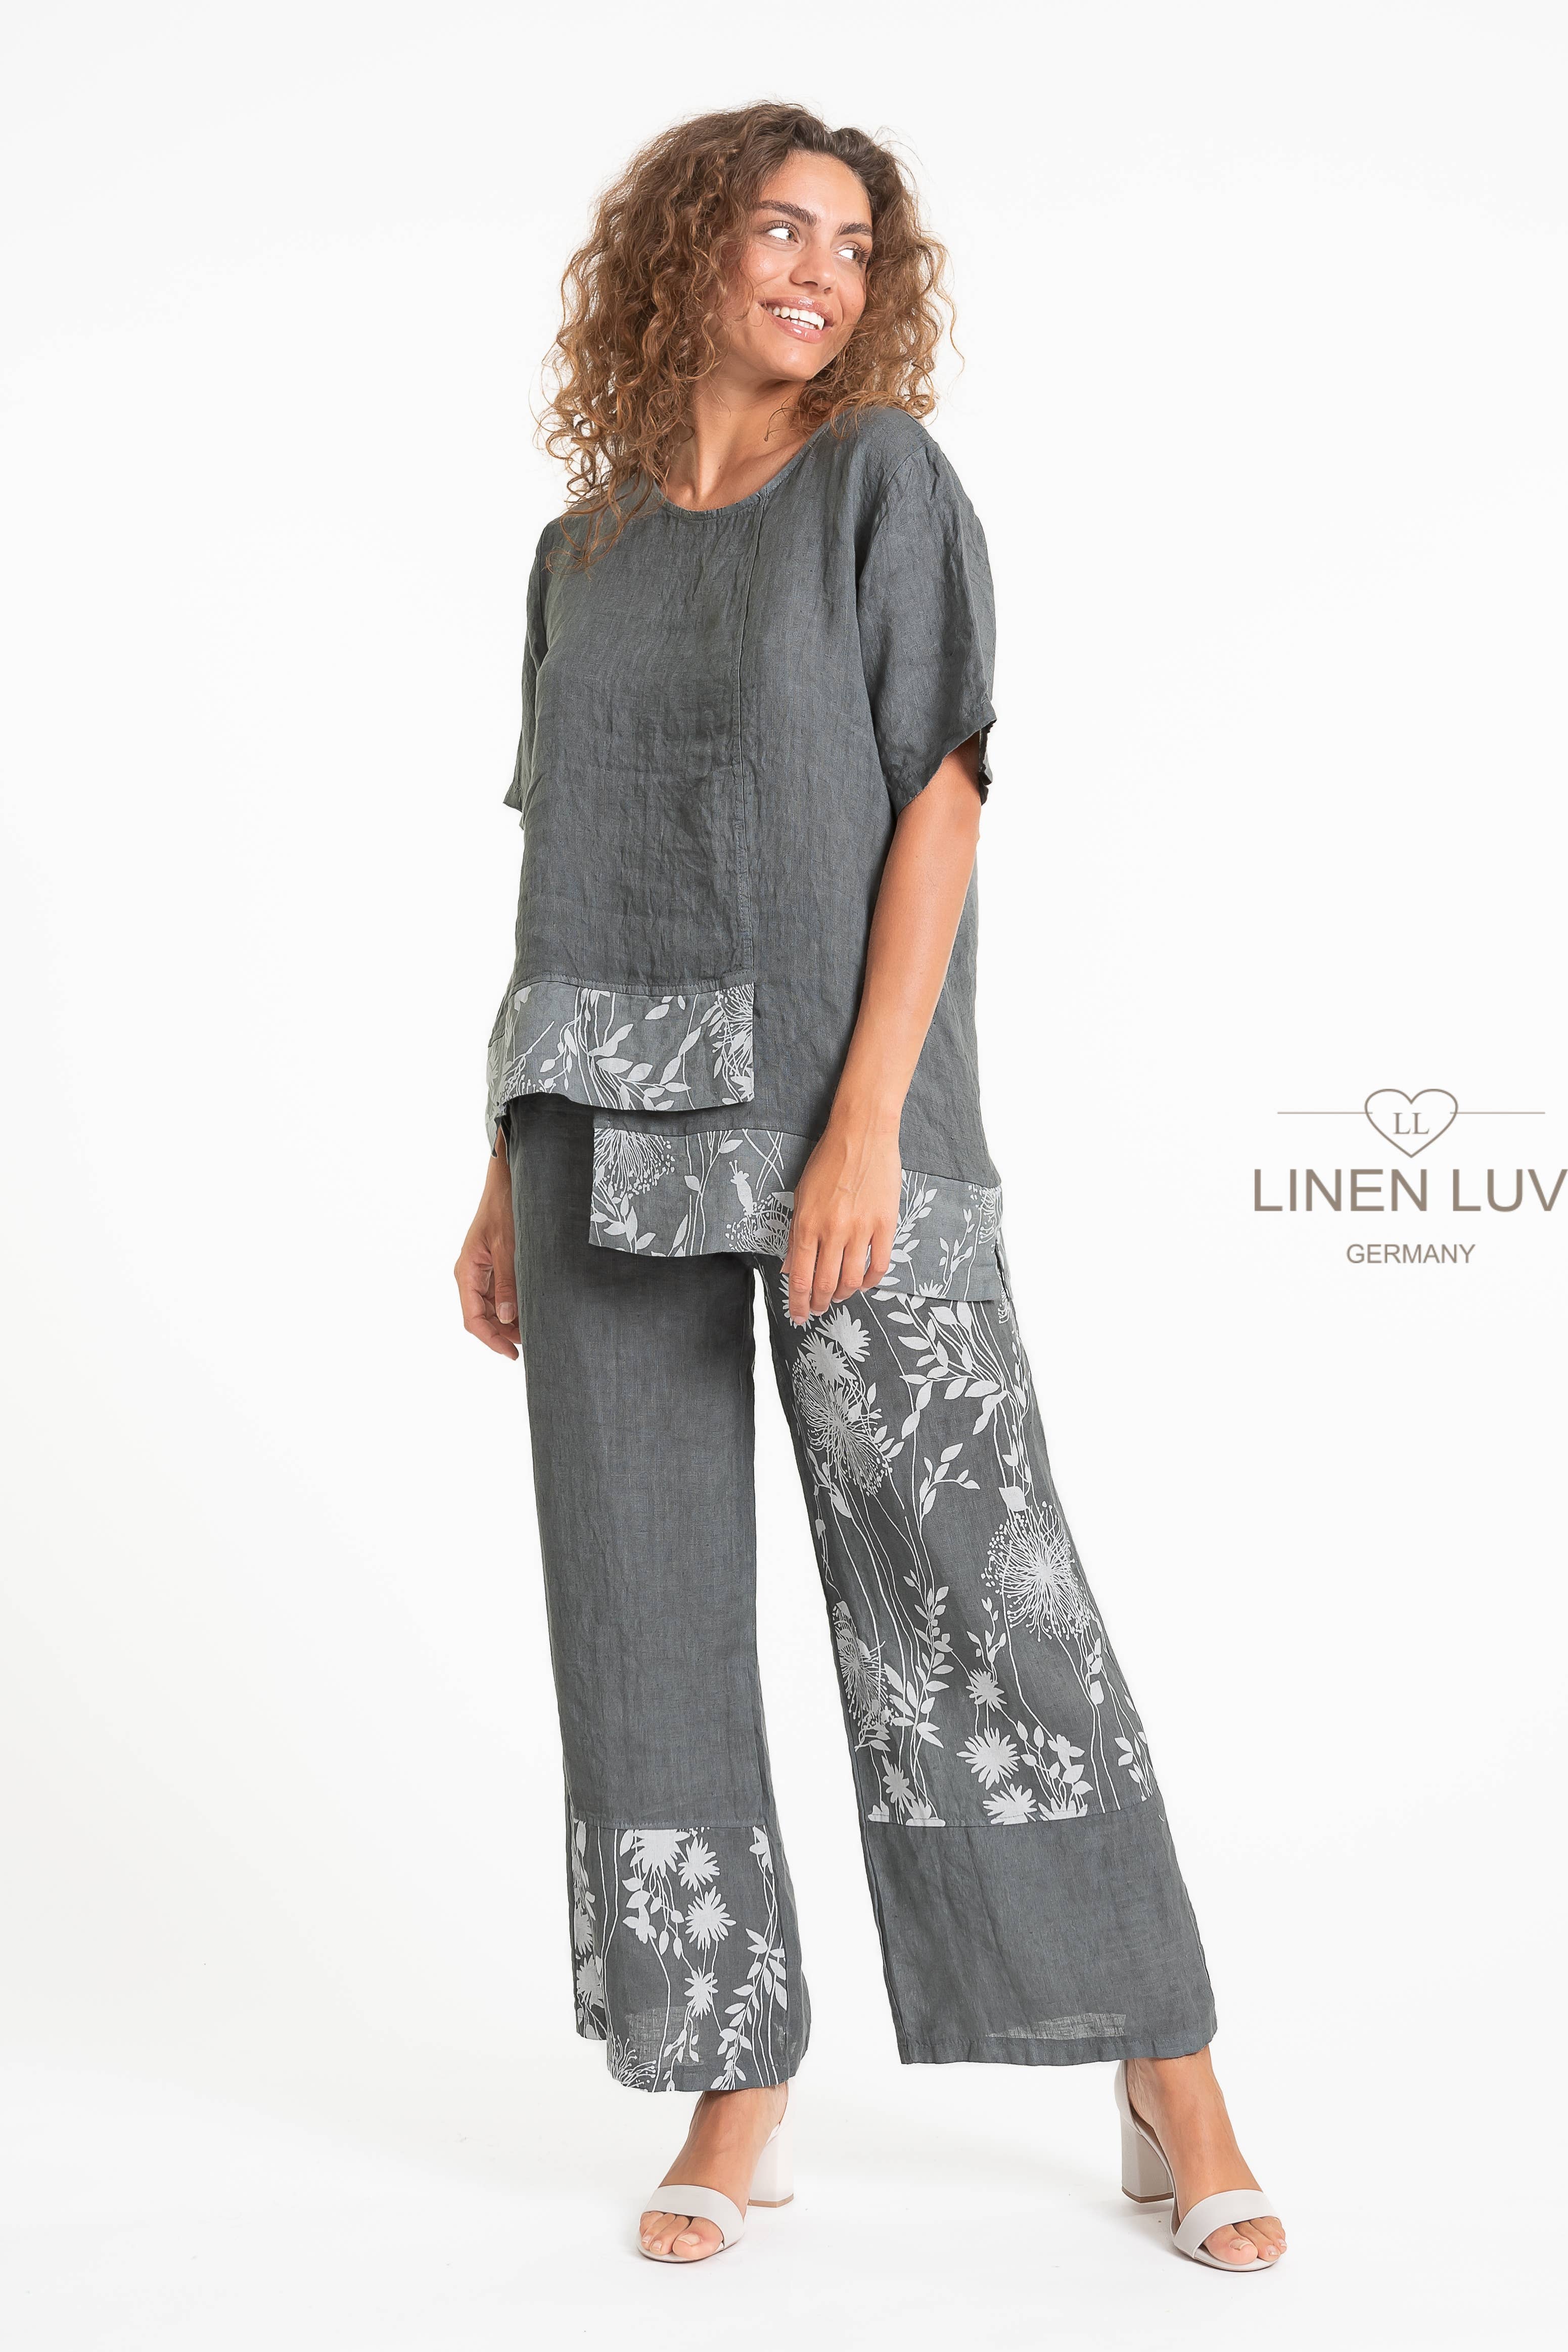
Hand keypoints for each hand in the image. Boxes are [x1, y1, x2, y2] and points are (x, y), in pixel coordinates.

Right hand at [455, 1134, 519, 1357]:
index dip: (492, 1340)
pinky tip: (532, 1308)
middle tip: (533, 1341)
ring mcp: (482, 1271)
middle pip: (482, 1317)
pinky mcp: (493, 1265)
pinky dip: (514, 1304)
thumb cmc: (505, 1208)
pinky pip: (500, 1293)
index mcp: (467, 1272)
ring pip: (492, 1308)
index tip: (512, 1354)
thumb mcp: (509, 1247)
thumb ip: (508, 1283)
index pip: (473, 1319)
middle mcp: (471, 1274)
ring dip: (510, 1321)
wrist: (507, 1180)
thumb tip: (509, 1318)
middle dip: (504, 1333)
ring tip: (536, 1326)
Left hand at [782, 1118, 900, 1324]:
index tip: (797, 1316)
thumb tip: (790, 1268)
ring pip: (851, 1280)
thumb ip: (796, 1235)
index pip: (800, 1277)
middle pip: (825, 1285)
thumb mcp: (801, 1196)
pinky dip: (869, 1281)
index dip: (798, 1303)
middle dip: (819, 1304)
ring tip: (838, 1296)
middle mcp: (833, 1231)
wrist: (862, 1134)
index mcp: (807, 1224)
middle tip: (817, 1310)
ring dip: (843, 1295)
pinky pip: (878, 1265)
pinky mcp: (885, 1224)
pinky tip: (862, 1283)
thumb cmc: (828, 1161)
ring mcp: (861, 1229)